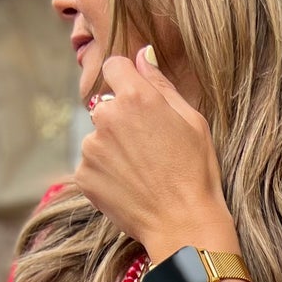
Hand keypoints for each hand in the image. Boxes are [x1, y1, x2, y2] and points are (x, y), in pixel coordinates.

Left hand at [75, 48, 238, 262]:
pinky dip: (106, 175)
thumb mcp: (193, 122)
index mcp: (137, 97)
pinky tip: (130, 188)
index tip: (141, 103)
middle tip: (150, 151)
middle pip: (106, 106)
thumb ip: (162, 84)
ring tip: (142, 174)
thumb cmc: (197, 173)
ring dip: (113, 150)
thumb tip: (142, 54)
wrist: (185, 226)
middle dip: (122, 121)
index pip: (115, 66)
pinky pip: (92, 166)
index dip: (128, 82)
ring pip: (98, 138)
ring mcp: (92, 147)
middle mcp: (108, 117)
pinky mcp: (84, 175)